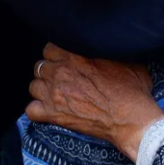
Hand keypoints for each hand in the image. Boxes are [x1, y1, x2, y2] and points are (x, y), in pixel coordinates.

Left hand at [26, 44, 163, 161]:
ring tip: (56, 93)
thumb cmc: (132, 90)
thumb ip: (110, 51)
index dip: (58, 54)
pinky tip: (49, 110)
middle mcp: (60, 73)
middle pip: (40, 66)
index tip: (65, 59)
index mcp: (76, 56)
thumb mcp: (128, 60)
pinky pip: (31, 110)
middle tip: (62, 77)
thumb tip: (112, 46)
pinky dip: (37, 110)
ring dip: (43, 89)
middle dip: (50, 70)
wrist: (130, 118)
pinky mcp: (53, 115)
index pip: (50, 48)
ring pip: (33, 86)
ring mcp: (54, 94)